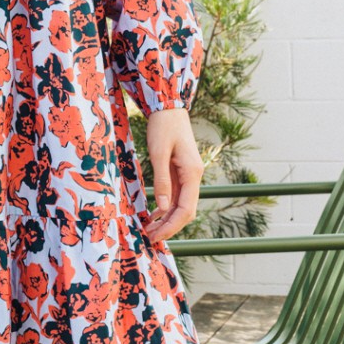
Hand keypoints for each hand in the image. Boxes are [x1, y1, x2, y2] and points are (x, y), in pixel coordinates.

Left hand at [143, 107, 203, 242]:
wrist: (168, 106)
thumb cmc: (162, 126)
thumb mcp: (158, 153)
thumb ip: (162, 180)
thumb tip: (163, 208)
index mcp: (192, 173)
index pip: (186, 209)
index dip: (171, 226)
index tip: (156, 236)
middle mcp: (194, 176)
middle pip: (185, 211)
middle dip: (169, 226)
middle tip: (149, 237)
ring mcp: (188, 174)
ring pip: (181, 204)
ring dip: (167, 218)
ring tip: (149, 229)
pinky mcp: (181, 170)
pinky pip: (176, 195)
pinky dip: (166, 207)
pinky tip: (154, 214)